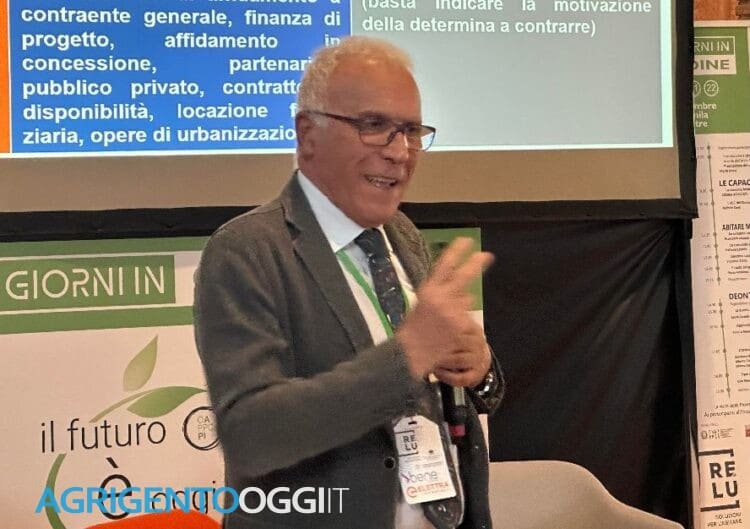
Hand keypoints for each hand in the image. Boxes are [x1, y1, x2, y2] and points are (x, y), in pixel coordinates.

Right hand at [396, 237, 493, 379]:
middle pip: (463, 275)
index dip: (456, 252)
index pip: (444, 265)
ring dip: (461, 308)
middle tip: (487, 255)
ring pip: (466, 302)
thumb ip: (440, 295)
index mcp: (427, 290)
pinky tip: (450, 333)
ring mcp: (453, 311)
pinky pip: (468, 319)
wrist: (409, 353)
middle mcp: (441, 297)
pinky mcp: (461, 325)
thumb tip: (465, 293)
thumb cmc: (412, 330)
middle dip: (476, 264)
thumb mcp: (421, 305)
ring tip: (446, 322)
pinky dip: (462, 324)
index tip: (466, 241)